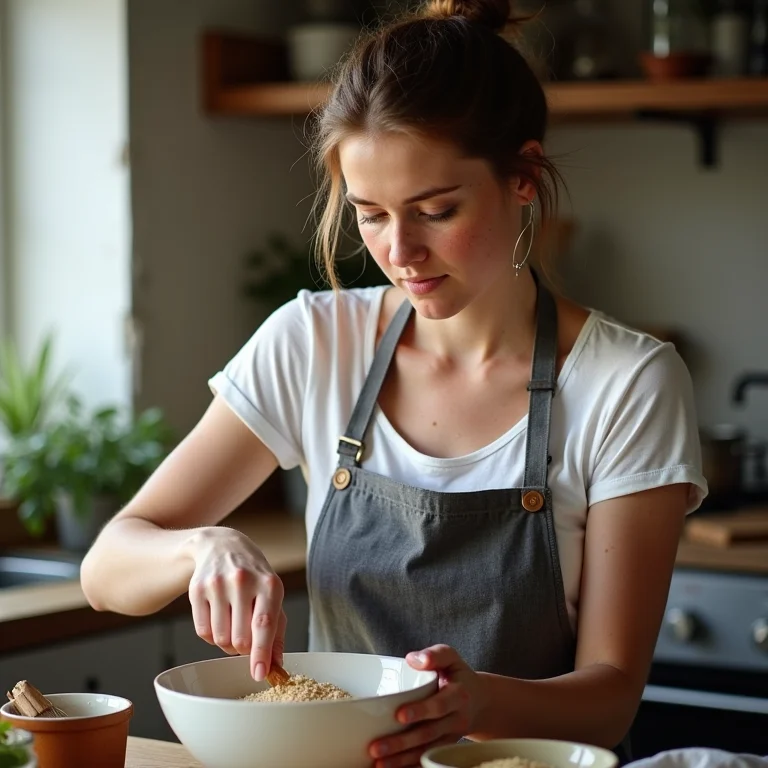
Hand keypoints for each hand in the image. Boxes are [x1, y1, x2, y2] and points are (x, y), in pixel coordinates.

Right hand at [186, 527, 285, 681]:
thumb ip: (276, 632)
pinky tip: (219, 619)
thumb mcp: (272, 595)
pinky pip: (202, 632)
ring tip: (233, 626)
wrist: (222, 546)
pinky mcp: (197, 589)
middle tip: (246, 639)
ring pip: (220, 639)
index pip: (264, 624)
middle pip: (240, 639)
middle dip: (244, 649)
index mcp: (269, 584)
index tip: (259, 674)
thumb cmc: (254, 576)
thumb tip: (276, 666)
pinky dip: (211, 635)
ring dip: (227, 644)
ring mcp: (218, 584)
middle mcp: (243, 581)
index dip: (261, 653)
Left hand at [369, 645, 486, 767]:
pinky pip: (427, 760)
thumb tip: (413, 659)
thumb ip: (435, 654)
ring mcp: (450, 737)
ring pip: (426, 751)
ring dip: (401, 760)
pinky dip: (410, 766)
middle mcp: (456, 719)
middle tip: (376, 747)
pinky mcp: (444, 749)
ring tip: (378, 763)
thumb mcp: (451, 657)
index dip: (421, 711)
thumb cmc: (458, 675)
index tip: (399, 715)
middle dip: (402, 743)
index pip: (439, 705)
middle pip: (428, 734)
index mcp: (458, 695)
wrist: (480, 700)